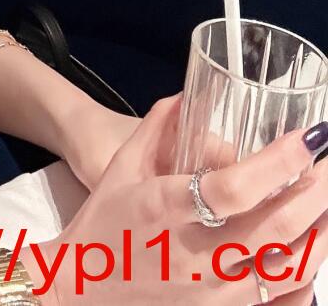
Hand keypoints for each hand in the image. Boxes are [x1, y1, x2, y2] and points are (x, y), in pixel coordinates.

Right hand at [24, 92, 327, 305]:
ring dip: (320, 232)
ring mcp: (213, 298)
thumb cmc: (100, 228)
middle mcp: (195, 258)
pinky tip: (313, 249)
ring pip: (289, 269)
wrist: (79, 295)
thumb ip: (155, 129)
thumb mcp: (118, 170)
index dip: (278, 162)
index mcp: (165, 211)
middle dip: (316, 191)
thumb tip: (188, 96)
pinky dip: (305, 278)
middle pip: (275, 227)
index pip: (234, 187)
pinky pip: (282, 304)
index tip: (309, 136)